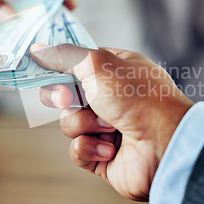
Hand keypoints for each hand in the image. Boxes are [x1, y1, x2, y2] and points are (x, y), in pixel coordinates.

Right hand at [30, 44, 193, 200]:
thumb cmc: (138, 98)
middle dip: (66, 98)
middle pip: (68, 95)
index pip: (78, 65)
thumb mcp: (98, 65)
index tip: (46, 70)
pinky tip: (110, 148)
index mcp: (115, 71)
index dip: (60, 68)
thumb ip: (66, 55)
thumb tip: (38, 48)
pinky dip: (91, 148)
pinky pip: (78, 149)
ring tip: (109, 126)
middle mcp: (112, 98)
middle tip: (70, 98)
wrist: (165, 145)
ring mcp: (108, 127)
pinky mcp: (103, 154)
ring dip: (86, 124)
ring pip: (70, 123)